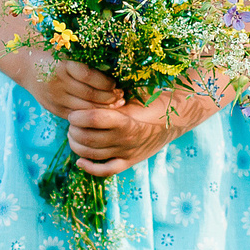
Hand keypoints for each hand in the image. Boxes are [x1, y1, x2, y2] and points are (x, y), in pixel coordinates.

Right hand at [7, 54, 123, 120]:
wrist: (27, 68)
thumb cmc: (54, 57)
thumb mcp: (67, 53)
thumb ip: (86, 62)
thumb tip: (114, 69)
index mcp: (62, 65)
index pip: (89, 76)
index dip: (106, 82)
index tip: (116, 83)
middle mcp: (58, 82)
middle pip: (89, 94)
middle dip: (109, 97)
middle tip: (121, 96)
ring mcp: (55, 98)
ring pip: (84, 108)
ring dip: (103, 108)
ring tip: (116, 105)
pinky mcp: (54, 109)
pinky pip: (76, 116)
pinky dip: (90, 116)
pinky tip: (101, 113)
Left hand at [65, 88, 219, 175]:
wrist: (178, 118)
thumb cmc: (154, 98)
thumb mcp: (136, 90)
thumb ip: (114, 90)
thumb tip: (91, 78)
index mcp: (126, 118)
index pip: (93, 118)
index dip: (78, 115)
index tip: (74, 112)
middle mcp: (125, 138)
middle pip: (87, 138)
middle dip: (74, 130)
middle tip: (71, 123)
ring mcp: (127, 152)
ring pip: (92, 154)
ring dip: (77, 145)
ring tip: (74, 135)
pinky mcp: (129, 161)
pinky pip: (106, 171)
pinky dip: (90, 168)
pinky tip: (80, 160)